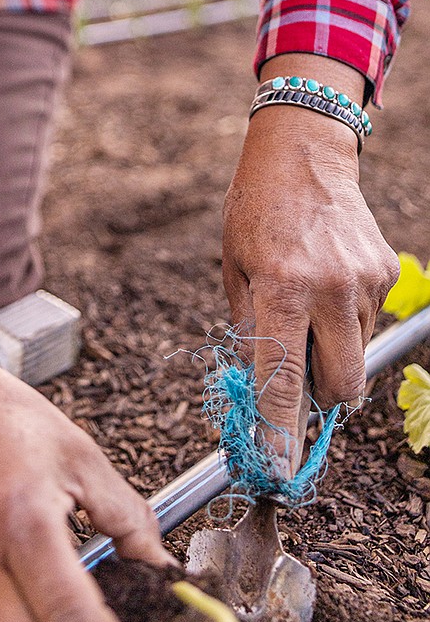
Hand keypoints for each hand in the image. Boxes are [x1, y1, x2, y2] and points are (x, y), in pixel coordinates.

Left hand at [222, 56, 398, 469]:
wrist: (303, 154)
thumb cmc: (256, 213)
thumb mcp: (235, 270)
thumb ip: (250, 332)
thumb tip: (262, 391)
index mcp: (280, 288)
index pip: (284, 380)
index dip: (280, 431)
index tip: (278, 467)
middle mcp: (327, 289)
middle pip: (339, 386)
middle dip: (318, 398)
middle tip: (296, 380)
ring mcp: (363, 281)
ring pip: (354, 356)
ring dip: (330, 349)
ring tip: (305, 302)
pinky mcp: (386, 273)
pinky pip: (367, 322)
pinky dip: (345, 318)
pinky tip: (326, 281)